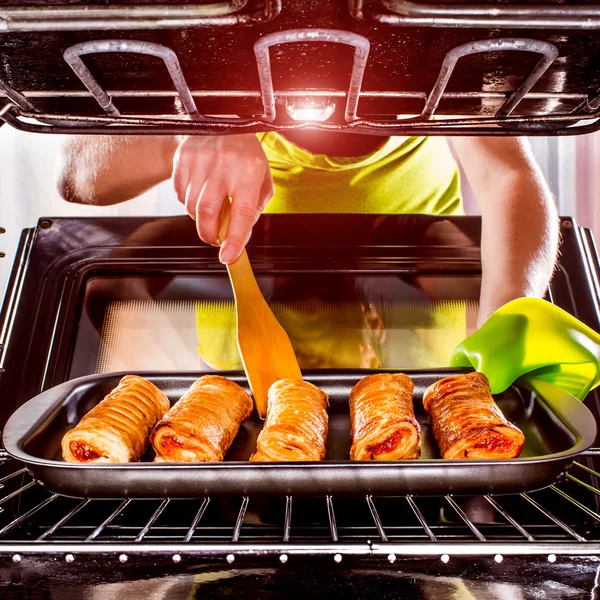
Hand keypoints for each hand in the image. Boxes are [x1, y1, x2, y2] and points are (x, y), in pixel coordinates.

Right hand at [172, 134, 273, 263]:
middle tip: (215, 238)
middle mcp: (224, 164)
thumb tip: (239, 237)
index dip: (235, 239)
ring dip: (200, 218)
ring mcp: (200, 160)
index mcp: (249, 170)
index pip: (242, 212)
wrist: (221, 123)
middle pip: (208, 212)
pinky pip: (180, 195)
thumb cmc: (246, 157)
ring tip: (212, 207)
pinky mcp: (182, 159)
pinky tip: (200, 191)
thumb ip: (254, 210)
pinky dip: (188, 203)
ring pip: (192, 206)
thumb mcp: (262, 180)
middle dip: (209, 234)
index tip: (228, 257)